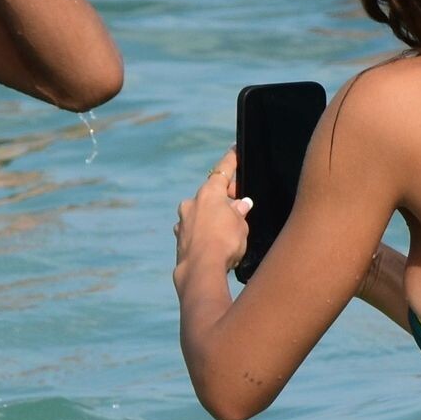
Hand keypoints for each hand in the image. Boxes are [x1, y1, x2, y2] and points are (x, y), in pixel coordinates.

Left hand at [173, 147, 252, 281]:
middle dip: (225, 197)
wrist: (200, 271)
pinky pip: (195, 229)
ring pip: (201, 212)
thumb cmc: (225, 243)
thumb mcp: (241, 225)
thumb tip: (241, 205)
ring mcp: (183, 221)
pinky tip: (214, 242)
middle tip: (240, 204)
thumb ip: (240, 212)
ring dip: (213, 216)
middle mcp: (192, 203)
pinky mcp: (179, 239)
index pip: (223, 170)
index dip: (231, 160)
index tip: (234, 149)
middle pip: (211, 193)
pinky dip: (205, 231)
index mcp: (209, 193)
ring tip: (228, 228)